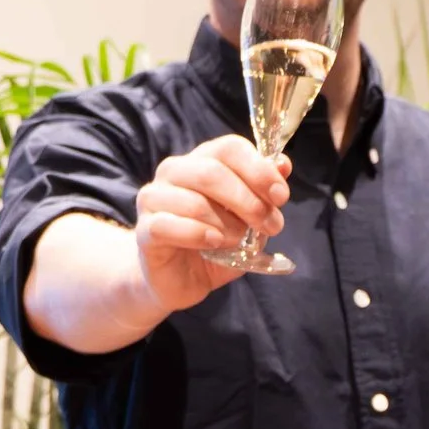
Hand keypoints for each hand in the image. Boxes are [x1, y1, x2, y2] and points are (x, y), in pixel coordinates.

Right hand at [132, 135, 291, 310]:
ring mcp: (154, 199)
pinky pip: (172, 226)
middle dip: (248, 201)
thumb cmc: (214, 244)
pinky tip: (214, 244)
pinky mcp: (145, 229)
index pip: (229, 148)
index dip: (259, 170)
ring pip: (195, 202)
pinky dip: (199, 235)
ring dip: (227, 225)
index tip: (281, 196)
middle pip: (212, 172)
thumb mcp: (248, 220)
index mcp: (201, 161)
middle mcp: (174, 172)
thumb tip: (283, 164)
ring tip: (238, 241)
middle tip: (270, 224)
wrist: (178, 280)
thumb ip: (263, 193)